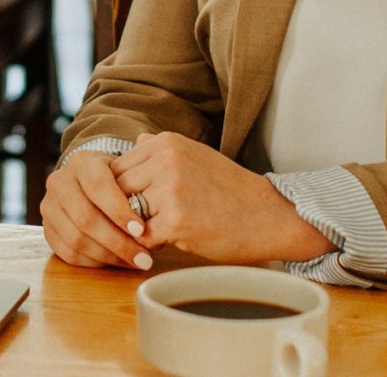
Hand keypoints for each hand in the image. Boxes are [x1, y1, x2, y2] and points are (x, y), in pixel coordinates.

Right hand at [39, 149, 155, 270]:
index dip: (119, 210)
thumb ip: (143, 175)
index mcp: (81, 163)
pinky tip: (117, 262)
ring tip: (135, 262)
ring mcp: (49, 207)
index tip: (141, 229)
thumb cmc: (118, 179)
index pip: (98, 187)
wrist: (89, 182)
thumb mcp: (129, 169)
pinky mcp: (48, 230)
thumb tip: (161, 192)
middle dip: (118, 241)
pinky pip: (68, 253)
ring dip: (109, 255)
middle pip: (86, 217)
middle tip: (144, 257)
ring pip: (77, 239)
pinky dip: (95, 262)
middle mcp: (59, 182)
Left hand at [111, 131, 334, 265]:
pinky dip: (150, 244)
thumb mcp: (194, 155)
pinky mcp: (176, 220)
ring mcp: (170, 189)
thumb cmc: (229, 190)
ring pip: (127, 214)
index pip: (117, 168)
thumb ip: (160, 150)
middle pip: (117, 191)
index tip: (138, 205)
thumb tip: (133, 142)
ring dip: (139, 227)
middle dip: (126, 210)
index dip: (122, 191)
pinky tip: (170, 242)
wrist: (269, 216)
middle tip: (147, 223)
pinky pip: (142, 237)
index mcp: (165, 142)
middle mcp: (165, 160)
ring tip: (162, 231)